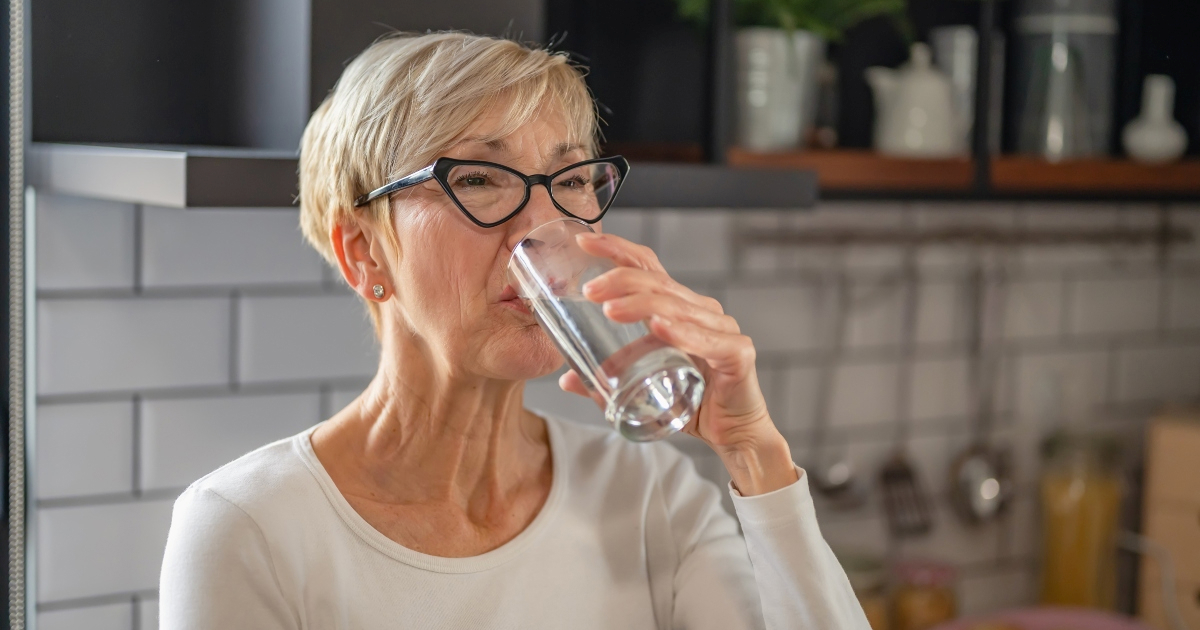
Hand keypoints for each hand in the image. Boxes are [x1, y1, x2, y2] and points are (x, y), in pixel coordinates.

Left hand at [557, 232, 798, 494]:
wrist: (734, 434)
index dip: (617, 250)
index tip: (583, 242)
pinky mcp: (738, 354)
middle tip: (589, 291)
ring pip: (677, 308)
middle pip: (659, 283)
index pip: (648, 267)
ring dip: (642, 305)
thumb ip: (606, 382)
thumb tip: (566, 378)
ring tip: (610, 310)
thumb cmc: (691, 402)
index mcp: (678, 309)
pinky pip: (708, 340)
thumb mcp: (640, 387)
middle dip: (620, 280)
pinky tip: (658, 328)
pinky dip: (681, 333)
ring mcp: (722, 329)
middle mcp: (702, 311)